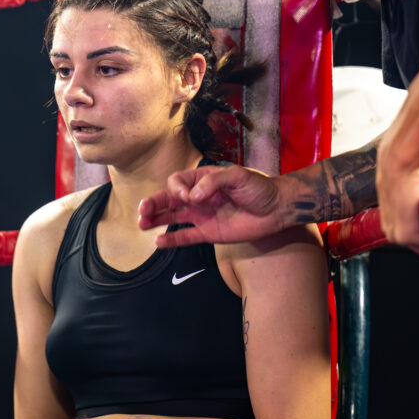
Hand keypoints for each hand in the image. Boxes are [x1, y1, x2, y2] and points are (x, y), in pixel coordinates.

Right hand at [138, 165, 287, 246]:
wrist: (277, 209)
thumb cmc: (259, 188)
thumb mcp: (238, 176)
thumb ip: (214, 182)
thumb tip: (193, 196)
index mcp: (203, 179)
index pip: (178, 182)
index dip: (177, 189)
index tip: (187, 196)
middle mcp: (198, 197)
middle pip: (169, 199)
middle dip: (154, 203)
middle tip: (142, 211)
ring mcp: (202, 215)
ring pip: (173, 217)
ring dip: (156, 220)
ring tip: (141, 224)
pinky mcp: (209, 233)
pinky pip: (186, 237)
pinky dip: (172, 240)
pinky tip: (158, 242)